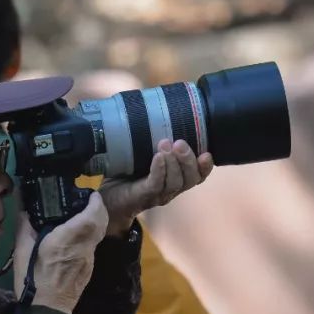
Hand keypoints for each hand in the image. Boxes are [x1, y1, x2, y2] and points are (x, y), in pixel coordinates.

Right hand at [13, 191, 110, 313]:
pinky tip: (79, 234)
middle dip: (99, 207)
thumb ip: (25, 227)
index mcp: (65, 240)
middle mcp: (82, 247)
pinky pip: (94, 244)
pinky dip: (91, 233)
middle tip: (89, 198)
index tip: (90, 193)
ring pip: (99, 233)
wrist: (48, 309)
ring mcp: (89, 258)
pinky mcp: (90, 267)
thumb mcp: (21, 252)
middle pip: (101, 222)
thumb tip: (25, 210)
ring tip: (84, 212)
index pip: (89, 217)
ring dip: (97, 220)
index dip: (94, 203)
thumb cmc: (32, 280)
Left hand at [98, 139, 212, 235]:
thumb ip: (152, 142)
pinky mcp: (143, 196)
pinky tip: (158, 157)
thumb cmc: (126, 176)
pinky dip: (159, 170)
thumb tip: (154, 112)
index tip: (207, 153)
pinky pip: (156, 184)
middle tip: (180, 143)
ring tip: (165, 144)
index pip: (197, 176)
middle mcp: (171, 189)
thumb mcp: (142, 157)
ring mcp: (158, 195)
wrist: (106, 200)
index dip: (205, 167)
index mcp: (175, 180)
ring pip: (175, 182)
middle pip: (190, 179)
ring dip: (173, 162)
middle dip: (188, 160)